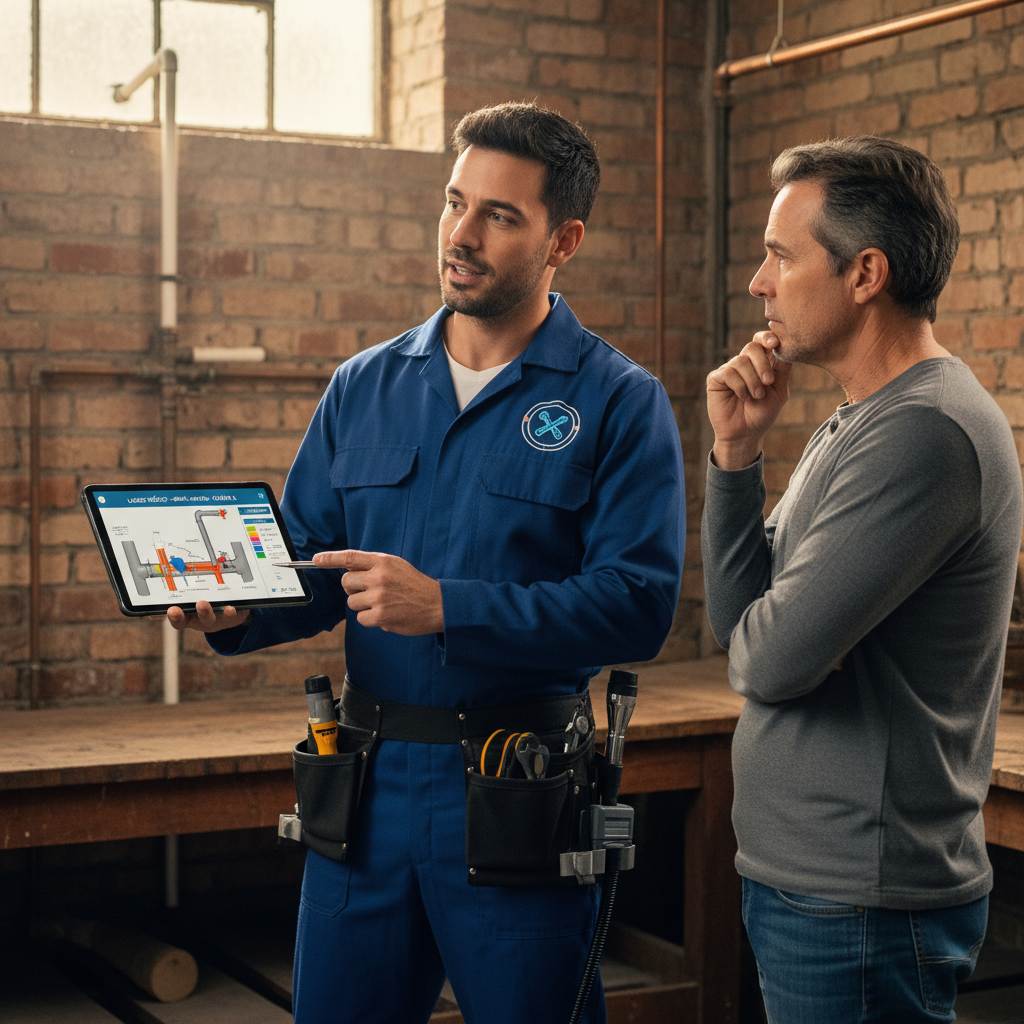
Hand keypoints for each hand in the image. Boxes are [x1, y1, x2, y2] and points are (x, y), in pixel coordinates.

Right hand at [153, 601, 250, 632]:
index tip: (167, 610)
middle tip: (174, 609)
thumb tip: (150, 610)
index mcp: (189, 617)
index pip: (177, 620)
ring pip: (209, 618)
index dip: (172, 617)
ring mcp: (216, 619)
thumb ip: (173, 606)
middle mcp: (200, 621)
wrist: (232, 614)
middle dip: (181, 616)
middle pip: (189, 620)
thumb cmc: (206, 607)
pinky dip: (230, 612)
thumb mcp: (190, 607)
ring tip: (201, 604)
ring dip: (204, 612)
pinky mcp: (232, 617)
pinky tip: (230, 608)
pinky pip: (231, 616)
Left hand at [313, 550, 443, 635]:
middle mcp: (379, 578)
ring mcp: (379, 597)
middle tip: (369, 591)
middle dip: (353, 589)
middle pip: (346, 583)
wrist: (438, 604)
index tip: (316, 560)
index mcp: (383, 562)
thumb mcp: (397, 566)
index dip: (330, 558)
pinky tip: (385, 614)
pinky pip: (361, 618)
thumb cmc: (415, 585)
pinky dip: (370, 619)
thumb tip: (349, 569)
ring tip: (382, 603)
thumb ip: (374, 566)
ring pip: (352, 603)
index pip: (350, 557)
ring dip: (363, 605)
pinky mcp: (380, 616)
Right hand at [706, 331, 793, 469]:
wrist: (746, 434)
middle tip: (769, 382)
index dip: (767, 337)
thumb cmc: (762, 413)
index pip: (762, 340)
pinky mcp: (716, 379)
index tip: (775, 343)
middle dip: (763, 364)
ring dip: (752, 380)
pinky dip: (740, 386)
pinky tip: (743, 397)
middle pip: (752, 347)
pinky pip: (728, 373)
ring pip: (740, 361)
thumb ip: (783, 369)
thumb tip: (787, 346)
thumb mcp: (779, 391)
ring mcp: (728, 370)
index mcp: (760, 363)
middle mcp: (744, 363)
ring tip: (757, 396)